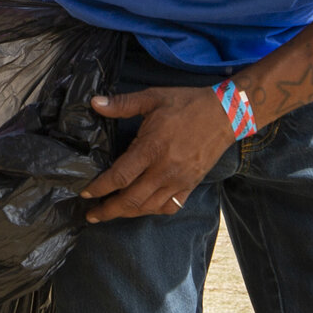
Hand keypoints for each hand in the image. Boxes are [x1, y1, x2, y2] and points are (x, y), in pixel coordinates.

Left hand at [79, 87, 234, 222]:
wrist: (226, 113)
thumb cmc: (187, 103)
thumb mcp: (153, 97)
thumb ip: (122, 104)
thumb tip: (94, 103)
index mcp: (152, 148)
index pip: (119, 176)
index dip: (99, 187)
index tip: (86, 193)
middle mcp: (164, 170)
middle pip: (131, 199)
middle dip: (108, 210)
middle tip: (92, 215)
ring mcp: (179, 180)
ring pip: (148, 207)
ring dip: (127, 213)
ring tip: (112, 213)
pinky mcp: (191, 185)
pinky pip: (169, 207)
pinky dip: (152, 211)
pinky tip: (142, 208)